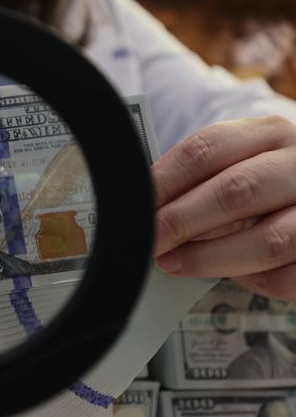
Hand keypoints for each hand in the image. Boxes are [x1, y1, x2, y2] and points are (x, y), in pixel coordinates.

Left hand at [152, 115, 295, 300]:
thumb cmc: (267, 188)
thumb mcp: (238, 167)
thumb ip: (199, 184)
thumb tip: (147, 213)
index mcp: (270, 134)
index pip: (207, 149)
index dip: (164, 181)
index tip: (135, 208)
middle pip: (236, 190)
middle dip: (181, 221)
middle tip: (148, 242)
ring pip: (268, 239)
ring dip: (210, 257)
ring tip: (172, 263)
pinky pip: (290, 276)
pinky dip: (255, 281)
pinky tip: (232, 277)